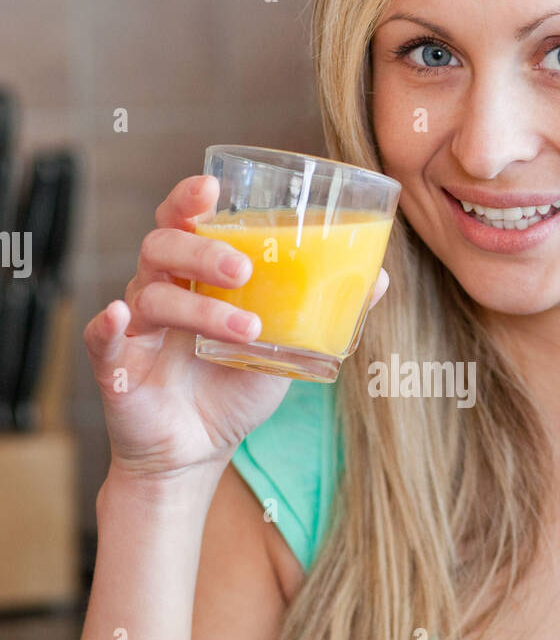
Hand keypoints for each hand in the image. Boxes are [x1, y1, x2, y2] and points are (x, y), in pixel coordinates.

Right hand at [83, 173, 388, 480]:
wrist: (198, 452)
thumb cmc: (234, 388)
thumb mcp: (286, 346)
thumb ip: (323, 311)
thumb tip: (378, 276)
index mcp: (194, 276)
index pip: (182, 221)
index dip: (189, 198)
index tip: (212, 187)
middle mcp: (159, 290)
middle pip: (164, 245)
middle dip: (203, 249)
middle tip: (244, 269)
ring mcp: (137, 328)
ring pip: (151, 294)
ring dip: (198, 307)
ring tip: (247, 330)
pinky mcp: (116, 367)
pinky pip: (102, 338)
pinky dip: (107, 325)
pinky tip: (121, 317)